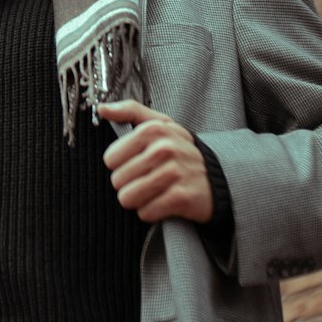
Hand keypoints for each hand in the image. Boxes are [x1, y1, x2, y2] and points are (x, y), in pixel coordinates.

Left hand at [100, 100, 213, 223]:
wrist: (218, 177)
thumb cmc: (180, 151)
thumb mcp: (160, 124)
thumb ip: (130, 111)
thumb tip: (102, 109)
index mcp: (152, 129)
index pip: (110, 159)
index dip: (121, 164)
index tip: (138, 162)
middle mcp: (163, 149)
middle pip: (118, 180)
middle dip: (130, 184)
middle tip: (149, 179)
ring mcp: (173, 173)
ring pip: (128, 198)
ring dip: (139, 199)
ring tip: (154, 191)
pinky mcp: (181, 198)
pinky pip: (145, 213)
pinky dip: (152, 212)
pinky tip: (164, 201)